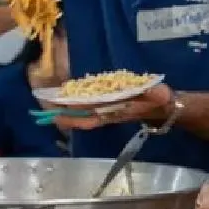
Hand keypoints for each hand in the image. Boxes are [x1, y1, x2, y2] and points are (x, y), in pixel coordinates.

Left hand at [54, 85, 175, 130]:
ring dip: (69, 110)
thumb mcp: (160, 95)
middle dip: (66, 115)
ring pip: (84, 113)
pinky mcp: (108, 106)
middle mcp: (110, 113)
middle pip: (84, 117)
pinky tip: (68, 97)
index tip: (61, 111)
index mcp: (119, 112)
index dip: (78, 114)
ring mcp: (108, 110)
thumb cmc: (160, 101)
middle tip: (46, 110)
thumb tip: (156, 90)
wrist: (162, 108)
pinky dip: (77, 104)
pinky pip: (89, 107)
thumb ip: (157, 93)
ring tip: (51, 103)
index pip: (94, 115)